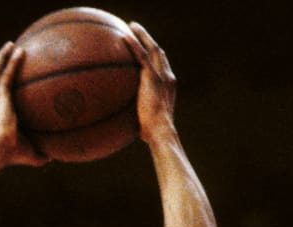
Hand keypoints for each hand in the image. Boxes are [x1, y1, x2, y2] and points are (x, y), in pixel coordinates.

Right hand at [0, 42, 49, 166]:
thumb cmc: (13, 154)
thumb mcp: (30, 153)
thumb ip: (40, 154)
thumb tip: (53, 157)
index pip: (0, 98)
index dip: (4, 88)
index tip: (10, 81)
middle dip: (2, 66)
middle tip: (9, 55)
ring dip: (3, 57)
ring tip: (11, 45)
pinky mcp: (0, 94)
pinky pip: (7, 73)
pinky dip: (12, 61)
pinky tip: (21, 50)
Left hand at [124, 22, 177, 144]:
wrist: (160, 131)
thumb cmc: (153, 134)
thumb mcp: (146, 123)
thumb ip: (138, 117)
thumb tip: (124, 125)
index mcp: (168, 87)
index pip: (162, 67)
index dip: (155, 57)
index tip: (146, 50)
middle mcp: (168, 77)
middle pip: (159, 53)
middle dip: (149, 40)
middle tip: (138, 31)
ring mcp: (161, 75)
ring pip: (152, 48)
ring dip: (142, 35)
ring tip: (131, 26)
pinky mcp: (152, 77)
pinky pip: (141, 56)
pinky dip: (134, 45)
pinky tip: (123, 37)